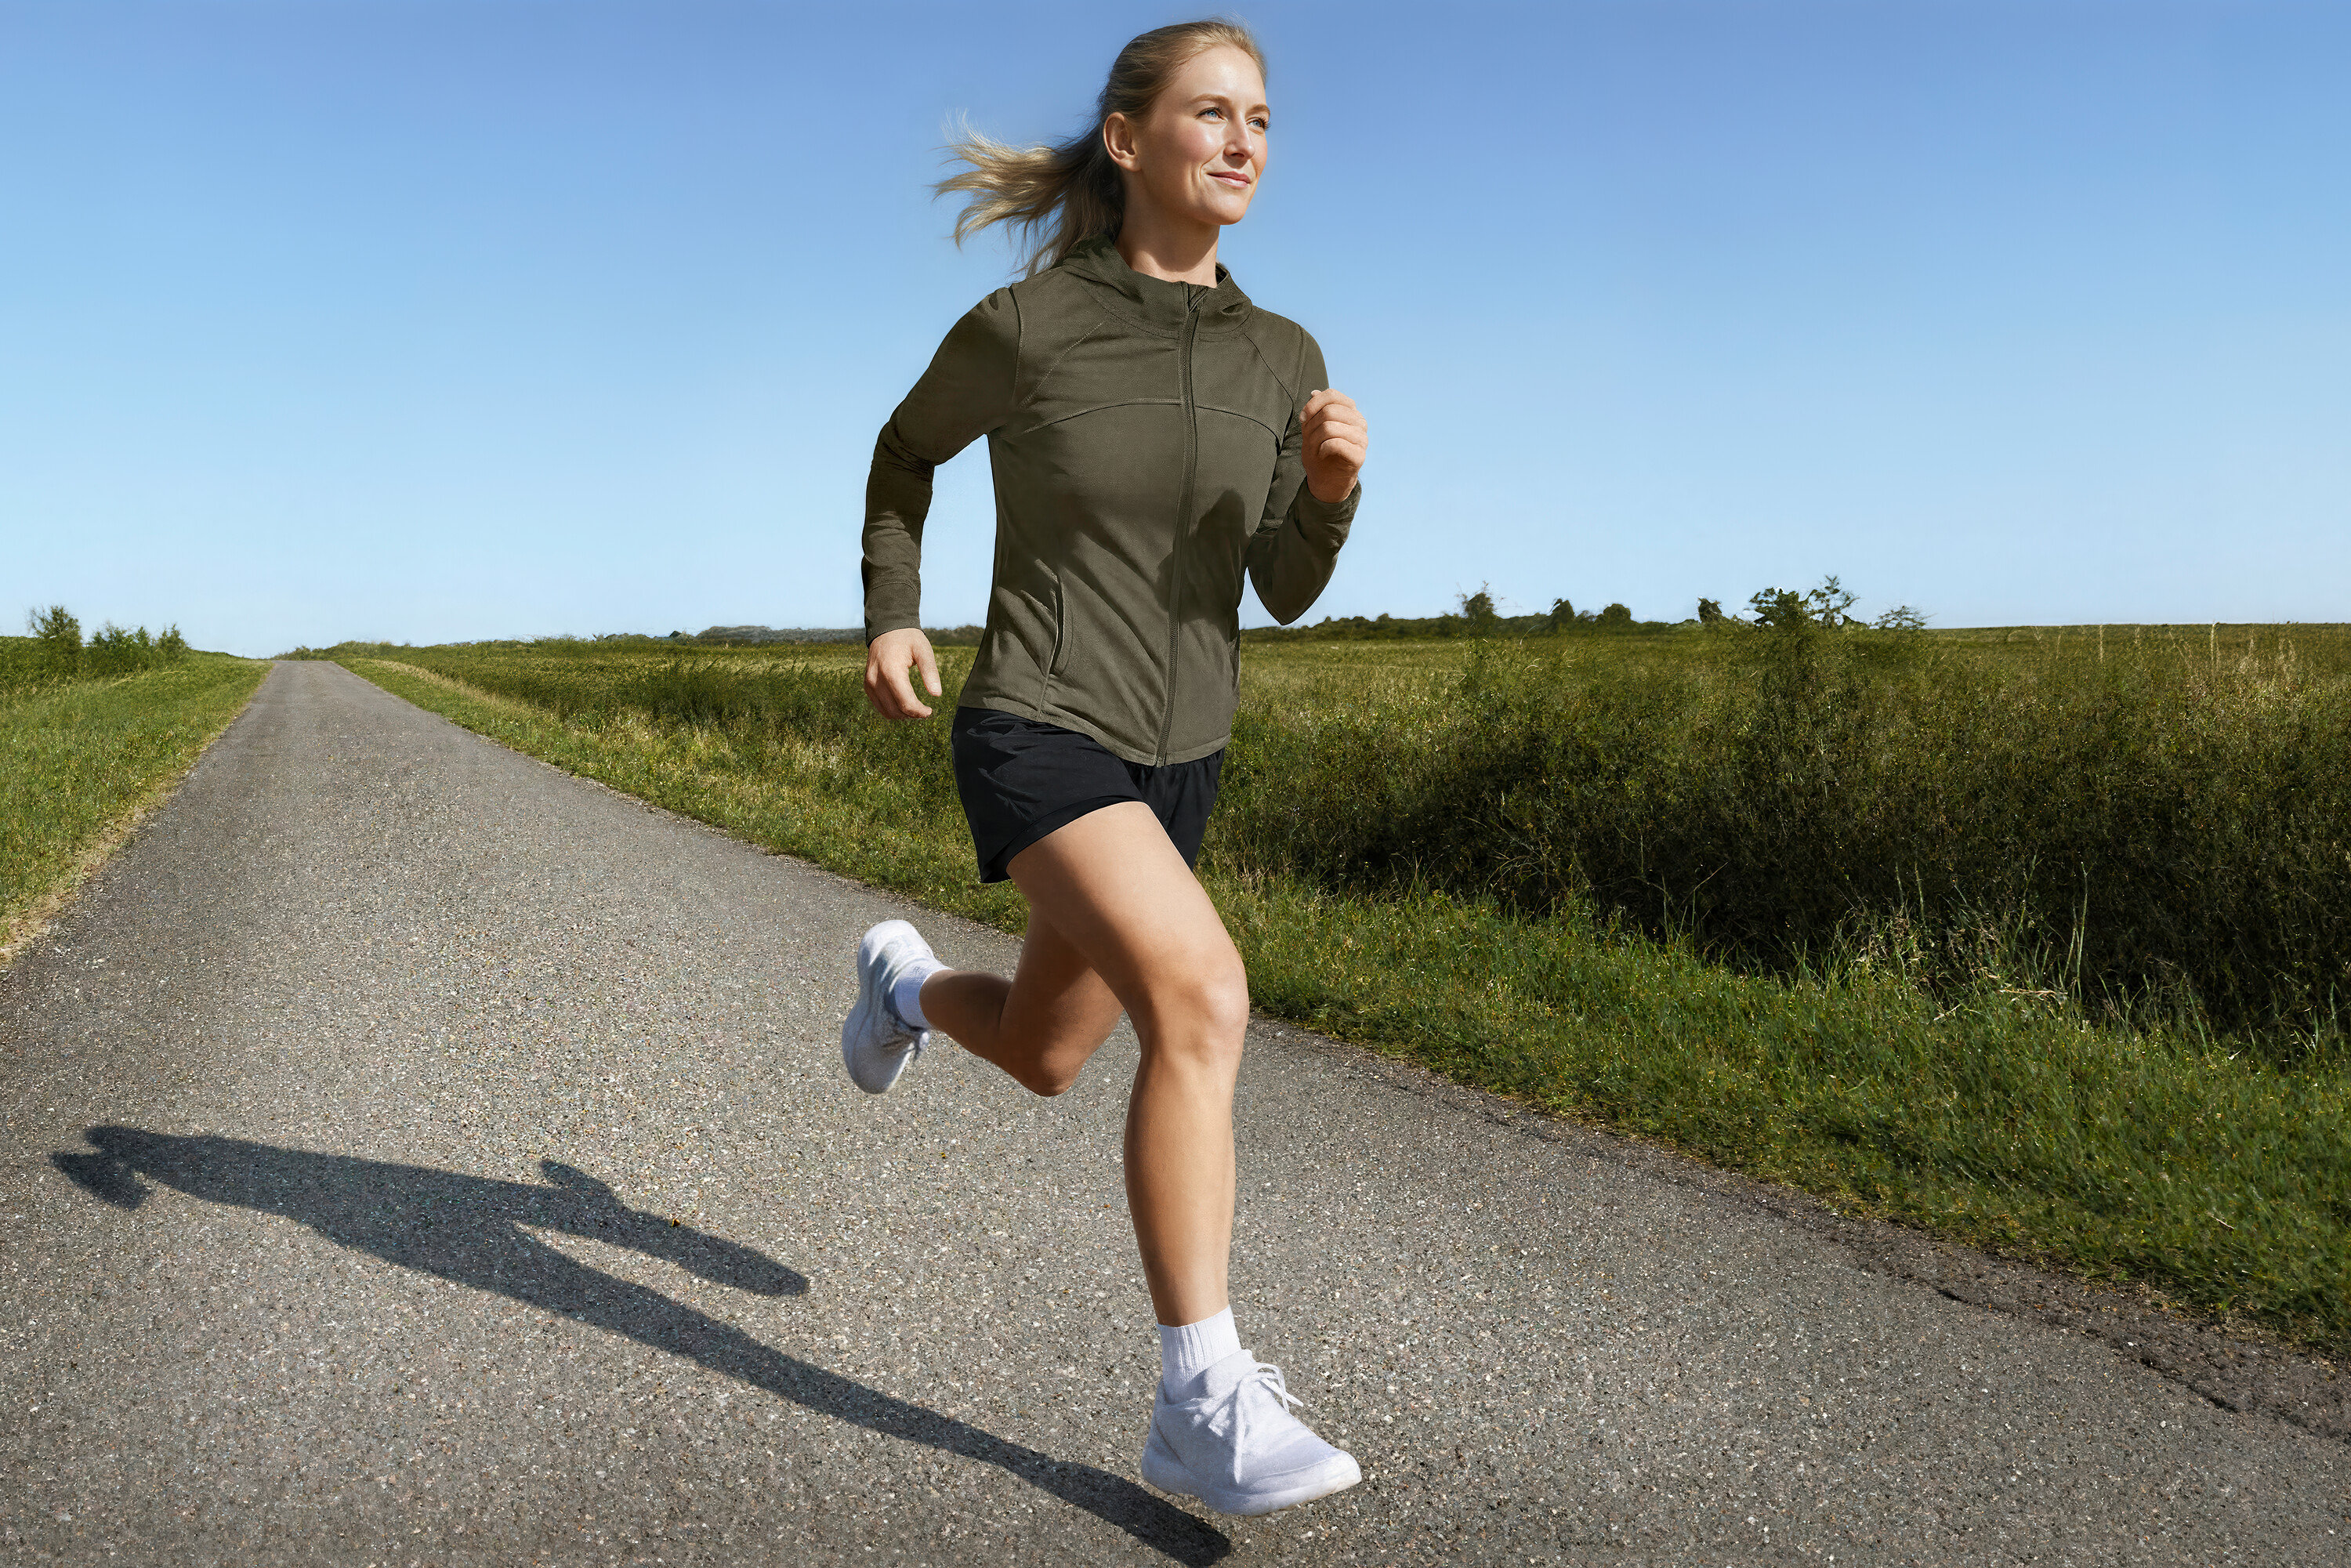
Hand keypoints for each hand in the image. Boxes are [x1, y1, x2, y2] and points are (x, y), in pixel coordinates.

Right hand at [863, 627, 940, 719]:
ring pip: (886, 711)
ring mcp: (869, 683)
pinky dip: (892, 710)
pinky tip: (903, 704)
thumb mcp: (924, 650)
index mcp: (891, 671)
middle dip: (912, 714)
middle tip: (925, 710)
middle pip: (896, 710)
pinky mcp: (867, 685)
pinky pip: (879, 706)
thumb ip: (930, 672)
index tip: (929, 710)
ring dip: (902, 714)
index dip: (919, 712)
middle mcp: (876, 679)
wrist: (887, 628)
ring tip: (915, 708)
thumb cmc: (908, 638)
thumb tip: (937, 694)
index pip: (905, 703)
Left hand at [1301, 388, 1366, 504]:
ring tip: (1316, 447)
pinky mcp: (1360, 455)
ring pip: (1330, 427)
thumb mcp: (1312, 428)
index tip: (1303, 418)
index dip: (1313, 404)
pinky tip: (1323, 453)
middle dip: (1312, 425)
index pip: (1332, 394)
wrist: (1326, 480)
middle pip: (1329, 411)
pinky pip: (1335, 443)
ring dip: (1315, 439)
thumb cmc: (1319, 452)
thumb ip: (1315, 410)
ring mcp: (1362, 438)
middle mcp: (1359, 422)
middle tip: (1309, 439)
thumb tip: (1314, 392)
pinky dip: (1322, 449)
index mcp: (1350, 411)